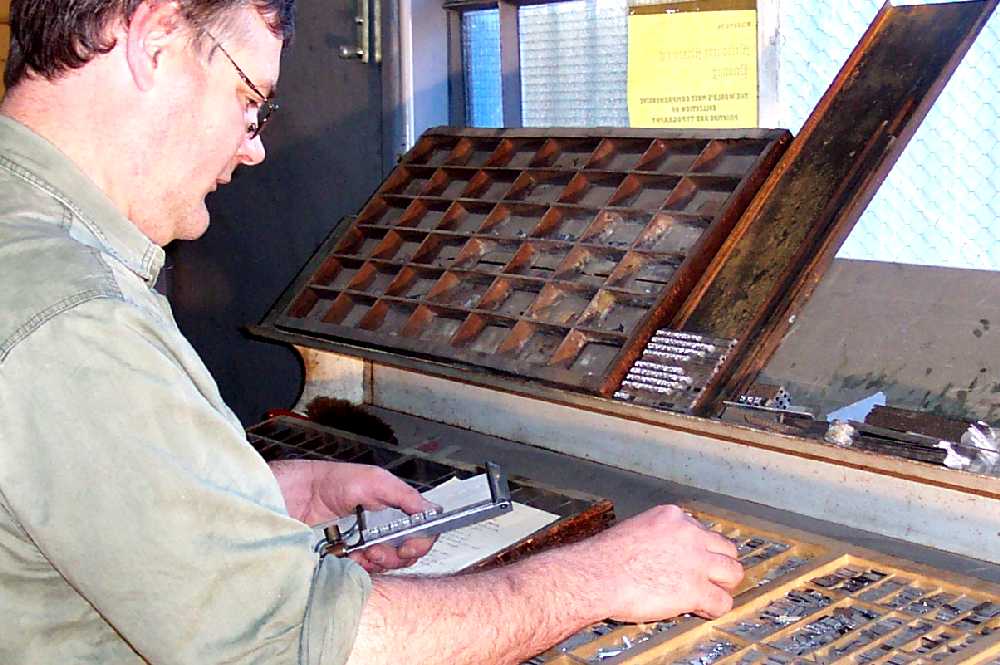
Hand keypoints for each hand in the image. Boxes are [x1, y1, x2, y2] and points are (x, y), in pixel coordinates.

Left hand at [269, 460, 436, 572]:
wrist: (299, 495)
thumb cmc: (334, 482)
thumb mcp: (375, 481)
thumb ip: (405, 496)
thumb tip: (430, 510)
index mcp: (397, 509)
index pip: (423, 531)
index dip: (421, 542)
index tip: (409, 547)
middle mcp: (387, 528)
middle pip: (407, 554)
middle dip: (396, 556)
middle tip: (378, 550)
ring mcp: (369, 544)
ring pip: (388, 565)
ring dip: (378, 562)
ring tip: (362, 552)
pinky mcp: (352, 557)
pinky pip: (365, 572)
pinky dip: (360, 567)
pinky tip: (350, 556)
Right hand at [573, 505, 742, 621]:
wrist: (596, 575)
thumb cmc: (604, 557)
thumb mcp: (634, 530)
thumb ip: (656, 537)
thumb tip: (662, 553)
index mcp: (672, 516)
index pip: (701, 530)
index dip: (699, 549)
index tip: (692, 560)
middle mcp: (689, 534)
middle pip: (725, 548)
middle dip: (718, 564)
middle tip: (709, 577)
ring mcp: (695, 561)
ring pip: (732, 572)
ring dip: (723, 585)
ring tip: (713, 593)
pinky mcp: (695, 589)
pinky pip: (722, 601)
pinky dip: (715, 608)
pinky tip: (702, 610)